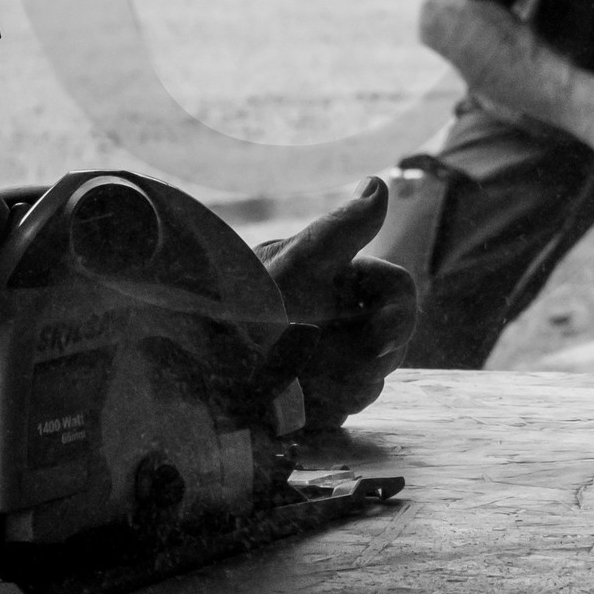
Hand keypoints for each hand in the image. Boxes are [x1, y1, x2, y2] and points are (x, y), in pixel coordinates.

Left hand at [256, 177, 416, 431]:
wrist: (194, 361)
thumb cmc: (241, 305)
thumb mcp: (292, 267)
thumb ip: (340, 231)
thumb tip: (378, 182)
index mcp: (340, 278)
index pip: (397, 291)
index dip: (399, 314)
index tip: (380, 338)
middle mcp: (340, 317)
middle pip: (393, 341)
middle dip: (367, 357)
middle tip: (325, 366)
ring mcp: (331, 359)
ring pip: (371, 380)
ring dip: (341, 386)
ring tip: (294, 380)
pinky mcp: (317, 399)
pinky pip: (346, 410)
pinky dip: (324, 409)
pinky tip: (292, 402)